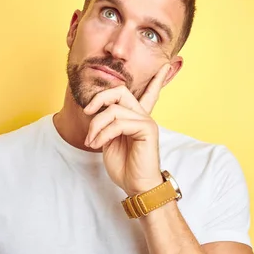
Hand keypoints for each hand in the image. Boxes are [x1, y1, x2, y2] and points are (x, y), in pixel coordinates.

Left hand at [83, 64, 170, 196]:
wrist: (137, 187)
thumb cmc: (124, 168)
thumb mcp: (108, 142)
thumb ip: (106, 124)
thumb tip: (97, 112)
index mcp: (136, 118)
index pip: (148, 94)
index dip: (156, 80)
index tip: (165, 66)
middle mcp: (143, 116)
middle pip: (120, 92)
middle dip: (99, 98)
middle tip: (87, 112)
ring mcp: (146, 121)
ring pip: (113, 110)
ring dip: (96, 125)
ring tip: (91, 141)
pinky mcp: (147, 129)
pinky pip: (118, 122)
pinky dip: (103, 132)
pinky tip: (98, 144)